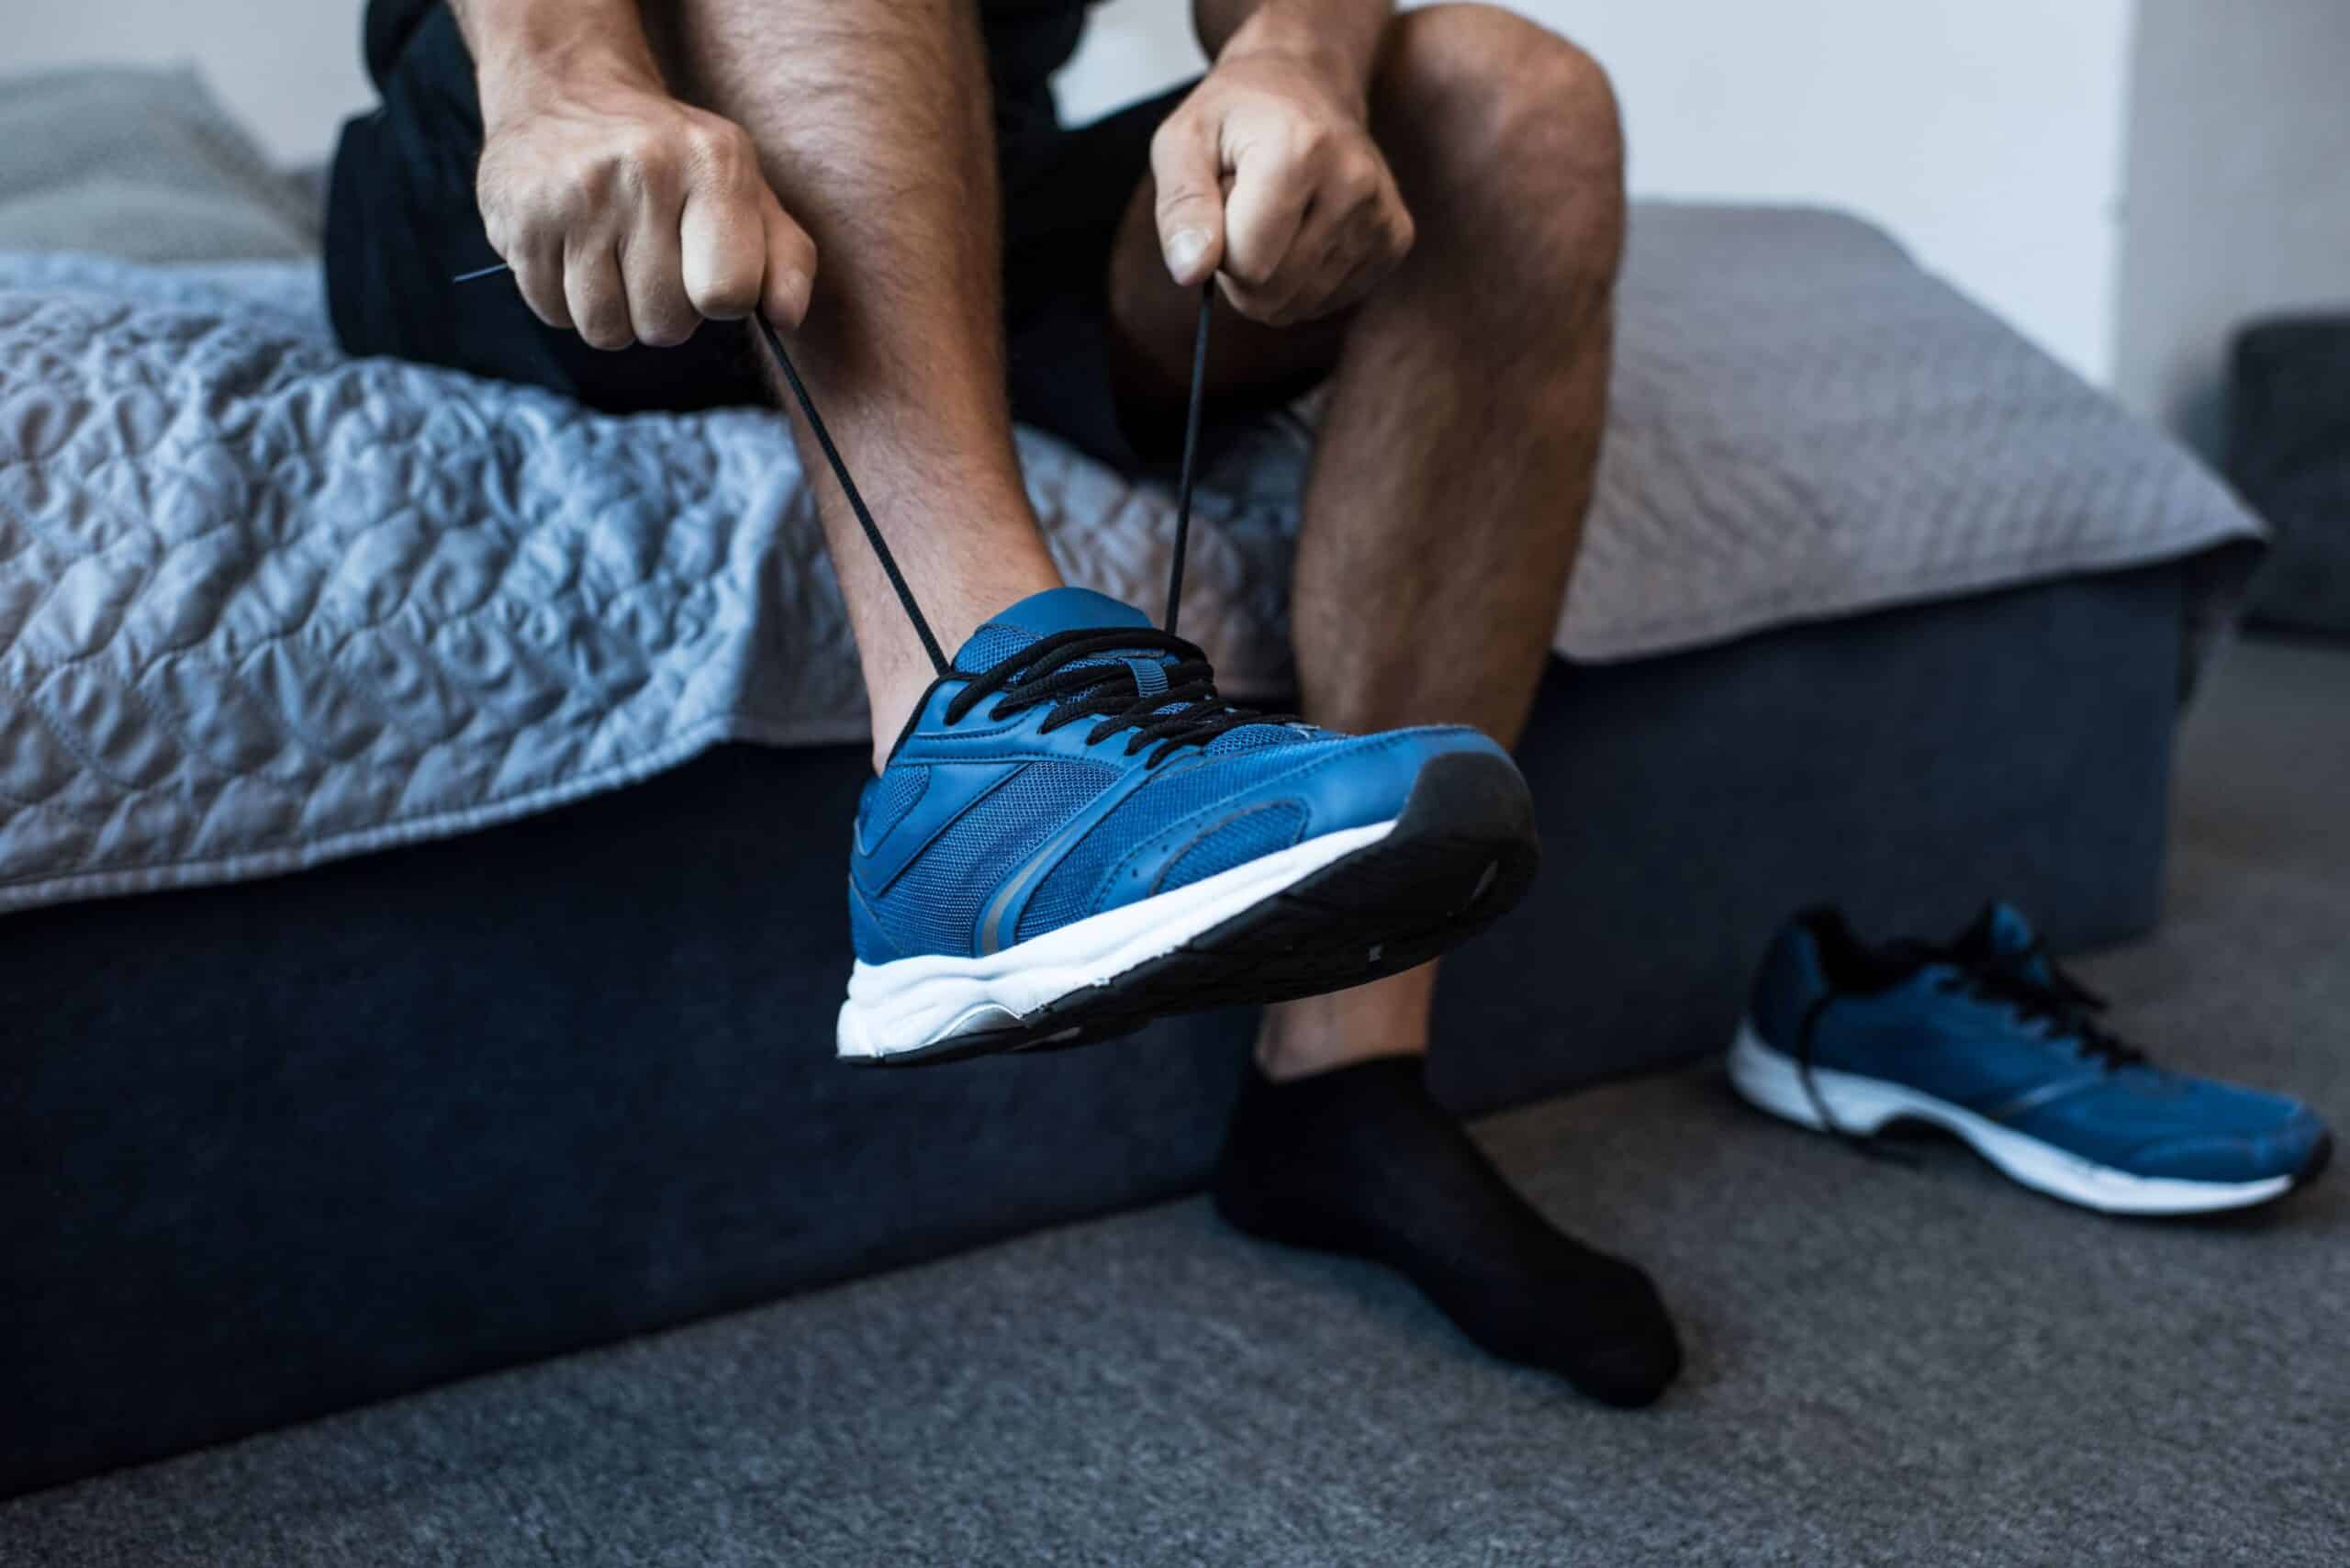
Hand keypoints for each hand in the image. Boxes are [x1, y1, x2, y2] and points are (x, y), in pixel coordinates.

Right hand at [476, 72, 815, 349]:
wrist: (567, 91)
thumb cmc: (674, 158)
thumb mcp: (745, 187)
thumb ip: (786, 257)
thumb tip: (786, 319)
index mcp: (712, 163)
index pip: (728, 292)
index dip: (720, 302)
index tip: (706, 274)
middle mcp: (642, 172)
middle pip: (666, 323)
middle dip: (664, 312)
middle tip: (652, 262)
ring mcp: (575, 195)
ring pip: (605, 328)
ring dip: (613, 313)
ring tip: (611, 258)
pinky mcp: (519, 217)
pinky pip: (553, 312)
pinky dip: (564, 300)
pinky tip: (571, 252)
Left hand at [1149, 50, 1412, 326]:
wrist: (1308, 83)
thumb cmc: (1236, 116)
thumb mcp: (1183, 141)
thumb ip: (1181, 207)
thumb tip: (1190, 272)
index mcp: (1300, 152)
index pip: (1247, 265)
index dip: (1218, 248)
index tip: (1224, 204)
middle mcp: (1353, 184)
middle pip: (1273, 294)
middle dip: (1243, 267)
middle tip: (1246, 212)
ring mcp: (1381, 215)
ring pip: (1299, 305)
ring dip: (1273, 273)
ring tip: (1277, 214)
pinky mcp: (1396, 239)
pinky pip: (1327, 301)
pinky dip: (1304, 278)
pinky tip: (1305, 226)